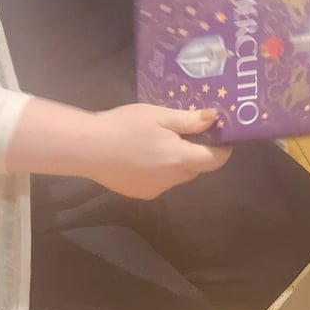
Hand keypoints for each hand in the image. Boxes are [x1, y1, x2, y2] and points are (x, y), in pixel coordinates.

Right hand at [8, 99, 231, 199]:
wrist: (85, 148)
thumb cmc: (123, 126)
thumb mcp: (159, 116)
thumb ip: (190, 120)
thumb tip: (216, 118)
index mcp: (181, 159)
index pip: (216, 160)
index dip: (223, 148)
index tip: (220, 134)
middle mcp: (174, 179)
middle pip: (197, 167)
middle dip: (197, 152)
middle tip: (187, 131)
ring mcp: (158, 189)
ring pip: (179, 175)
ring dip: (178, 161)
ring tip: (159, 141)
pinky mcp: (143, 193)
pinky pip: (162, 181)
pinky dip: (161, 170)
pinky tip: (142, 156)